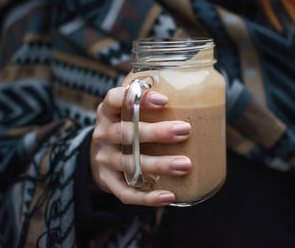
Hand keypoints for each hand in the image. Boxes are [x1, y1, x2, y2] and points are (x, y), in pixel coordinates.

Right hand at [90, 87, 191, 205]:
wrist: (97, 157)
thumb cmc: (125, 128)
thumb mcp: (127, 113)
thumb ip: (149, 107)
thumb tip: (197, 104)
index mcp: (108, 112)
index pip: (115, 99)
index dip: (137, 98)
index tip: (165, 100)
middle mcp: (102, 134)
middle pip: (125, 132)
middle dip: (156, 132)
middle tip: (184, 131)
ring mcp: (103, 159)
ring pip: (129, 163)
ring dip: (158, 164)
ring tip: (185, 165)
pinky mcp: (107, 181)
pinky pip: (125, 192)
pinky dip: (147, 197)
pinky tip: (169, 195)